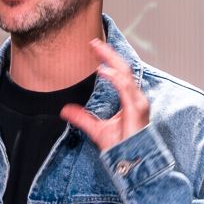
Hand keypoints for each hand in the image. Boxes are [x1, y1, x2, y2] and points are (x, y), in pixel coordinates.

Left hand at [60, 38, 149, 152]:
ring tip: (97, 49)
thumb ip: (82, 118)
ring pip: (125, 74)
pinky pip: (125, 88)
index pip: (119, 73)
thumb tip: (65, 110)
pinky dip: (114, 78)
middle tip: (93, 42)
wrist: (132, 161)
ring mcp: (138, 102)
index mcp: (129, 99)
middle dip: (109, 54)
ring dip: (111, 60)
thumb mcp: (96, 130)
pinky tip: (102, 70)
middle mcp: (135, 97)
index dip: (108, 60)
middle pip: (123, 68)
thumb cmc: (122, 146)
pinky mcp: (136, 108)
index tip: (94, 48)